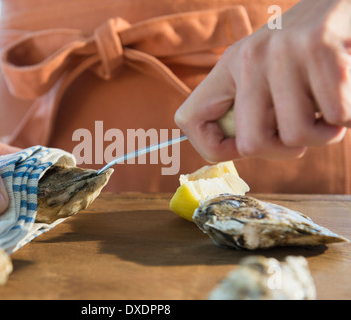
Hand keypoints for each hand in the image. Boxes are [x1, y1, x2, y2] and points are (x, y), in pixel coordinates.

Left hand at [175, 0, 350, 162]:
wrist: (343, 4)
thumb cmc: (306, 52)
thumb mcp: (265, 72)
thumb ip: (249, 107)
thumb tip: (240, 149)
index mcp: (229, 67)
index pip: (188, 120)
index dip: (214, 148)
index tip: (244, 147)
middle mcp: (249, 58)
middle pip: (251, 144)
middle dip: (284, 151)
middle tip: (303, 131)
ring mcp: (283, 53)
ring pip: (297, 136)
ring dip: (324, 134)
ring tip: (328, 109)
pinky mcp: (320, 48)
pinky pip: (337, 116)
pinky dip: (348, 116)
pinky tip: (345, 93)